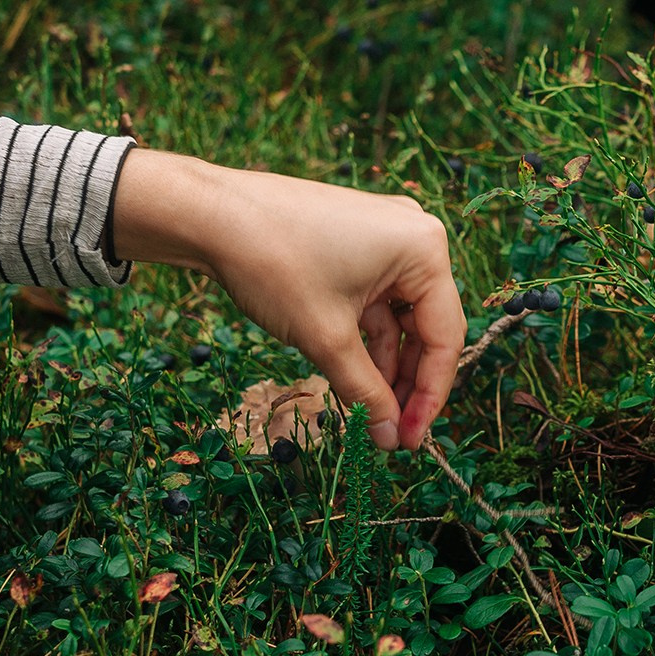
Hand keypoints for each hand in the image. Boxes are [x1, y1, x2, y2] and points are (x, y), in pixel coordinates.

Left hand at [109, 150, 464, 450]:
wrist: (209, 215)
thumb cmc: (273, 263)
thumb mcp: (326, 338)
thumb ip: (365, 392)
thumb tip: (389, 438)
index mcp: (425, 250)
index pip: (445, 337)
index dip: (429, 396)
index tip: (409, 440)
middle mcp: (415, 237)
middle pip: (425, 327)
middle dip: (406, 383)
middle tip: (389, 433)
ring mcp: (384, 237)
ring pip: (398, 318)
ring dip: (384, 365)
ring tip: (367, 413)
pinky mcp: (356, 243)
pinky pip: (375, 301)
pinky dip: (364, 339)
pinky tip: (351, 378)